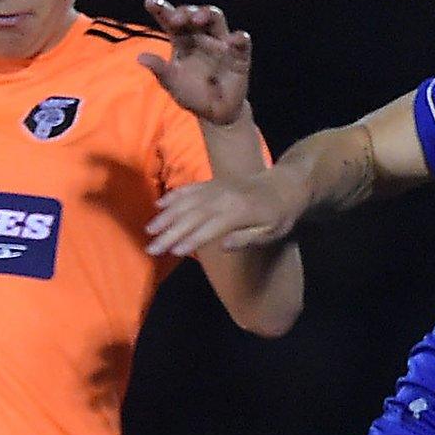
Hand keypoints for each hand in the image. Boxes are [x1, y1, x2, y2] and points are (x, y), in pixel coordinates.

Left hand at [138, 0, 250, 124]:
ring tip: (198, 19)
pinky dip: (239, 38)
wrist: (216, 113)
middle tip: (176, 19)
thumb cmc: (192, 94)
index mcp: (182, 41)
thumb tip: (140, 57)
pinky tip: (232, 40)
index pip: (170, 21)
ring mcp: (221, 43)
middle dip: (185, 12)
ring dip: (207, 14)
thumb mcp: (172, 84)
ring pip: (216, 18)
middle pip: (193, 14)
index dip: (161, 9)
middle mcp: (201, 37)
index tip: (150, 3)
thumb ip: (160, 70)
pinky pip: (242, 41)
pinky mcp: (239, 54)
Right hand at [147, 169, 301, 257]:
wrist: (285, 185)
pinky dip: (174, 196)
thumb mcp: (272, 231)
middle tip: (151, 248)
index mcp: (238, 212)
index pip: (208, 228)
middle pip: (191, 216)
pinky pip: (191, 188)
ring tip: (150, 230)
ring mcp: (217, 188)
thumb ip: (247, 238)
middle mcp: (223, 197)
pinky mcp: (214, 182)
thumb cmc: (280, 214)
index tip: (173, 252)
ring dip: (166, 215)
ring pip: (186, 201)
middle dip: (169, 232)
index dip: (190, 240)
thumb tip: (222, 246)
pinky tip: (160, 205)